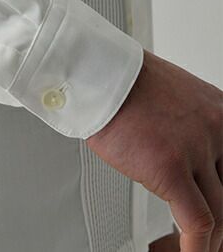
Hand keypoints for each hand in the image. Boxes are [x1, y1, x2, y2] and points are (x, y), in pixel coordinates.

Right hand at [86, 49, 222, 251]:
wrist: (99, 74)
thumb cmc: (122, 83)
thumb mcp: (171, 98)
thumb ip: (187, 127)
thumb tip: (183, 158)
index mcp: (221, 113)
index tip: (217, 206)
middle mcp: (218, 130)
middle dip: (221, 219)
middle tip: (210, 234)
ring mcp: (197, 148)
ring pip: (221, 213)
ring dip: (210, 239)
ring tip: (192, 246)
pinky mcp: (170, 167)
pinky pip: (196, 222)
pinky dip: (194, 246)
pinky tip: (183, 250)